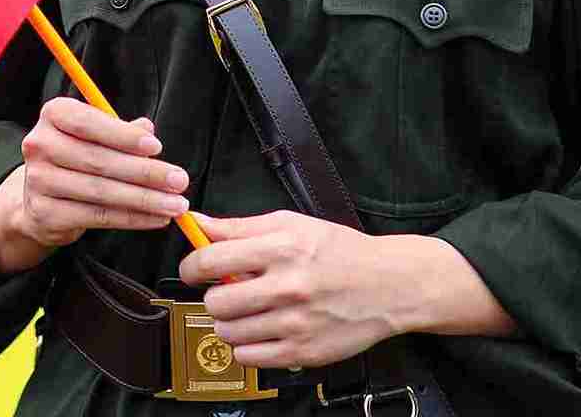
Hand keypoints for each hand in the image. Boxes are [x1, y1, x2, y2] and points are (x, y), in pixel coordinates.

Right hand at [0, 98, 188, 272]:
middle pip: (98, 160)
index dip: (123, 135)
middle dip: (145, 172)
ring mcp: (39, 181)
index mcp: (53, 114)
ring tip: (175, 204)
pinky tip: (156, 218)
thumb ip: (121, 131)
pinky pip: (97, 216)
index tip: (156, 147)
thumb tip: (148, 128)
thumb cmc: (75, 158)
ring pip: (101, 191)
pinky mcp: (46, 213)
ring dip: (144, 199)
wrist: (38, 200)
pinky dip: (132, 218)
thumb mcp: (95, 136)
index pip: (88, 122)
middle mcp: (39, 145)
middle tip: (178, 180)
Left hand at [179, 212, 433, 369]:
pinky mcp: (303, 352)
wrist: (390, 285)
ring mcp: (296, 323)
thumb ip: (240, 226)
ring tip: (245, 312)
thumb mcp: (292, 224)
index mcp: (281, 248)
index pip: (211, 260)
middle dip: (213, 297)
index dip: (191, 266)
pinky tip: (258, 331)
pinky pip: (248, 358)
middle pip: (216, 302)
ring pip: (228, 332)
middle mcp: (288, 286)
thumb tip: (198, 223)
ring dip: (228, 323)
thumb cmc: (340, 251)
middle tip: (225, 292)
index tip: (192, 270)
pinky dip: (245, 347)